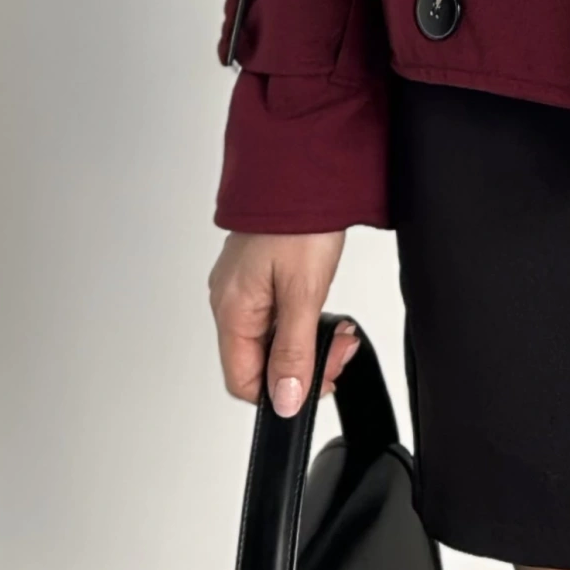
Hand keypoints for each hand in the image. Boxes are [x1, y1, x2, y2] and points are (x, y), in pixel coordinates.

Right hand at [208, 230, 355, 416]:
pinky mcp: (258, 273)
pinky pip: (275, 314)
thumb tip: (284, 401)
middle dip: (303, 365)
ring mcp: (242, 286)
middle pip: (258, 362)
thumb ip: (294, 352)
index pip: (243, 381)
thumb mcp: (303, 293)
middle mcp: (230, 300)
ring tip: (338, 330)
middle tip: (339, 350)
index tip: (320, 381)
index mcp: (232, 310)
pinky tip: (324, 311)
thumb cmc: (299, 220)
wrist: (304, 167)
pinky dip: (301, 320)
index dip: (282, 392)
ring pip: (270, 339)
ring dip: (307, 342)